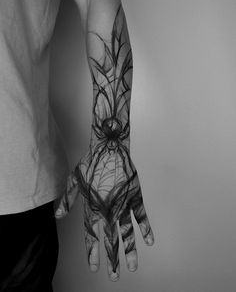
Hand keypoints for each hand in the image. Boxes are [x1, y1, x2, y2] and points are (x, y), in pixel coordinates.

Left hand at [55, 145, 154, 280]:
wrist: (110, 148)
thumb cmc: (91, 162)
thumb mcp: (74, 180)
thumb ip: (68, 199)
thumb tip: (59, 215)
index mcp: (93, 207)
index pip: (92, 235)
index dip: (93, 252)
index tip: (95, 266)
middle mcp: (109, 209)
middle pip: (111, 239)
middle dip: (112, 259)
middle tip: (114, 275)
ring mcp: (123, 203)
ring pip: (127, 232)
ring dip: (130, 250)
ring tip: (132, 266)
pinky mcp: (135, 196)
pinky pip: (141, 216)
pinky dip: (146, 228)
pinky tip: (149, 241)